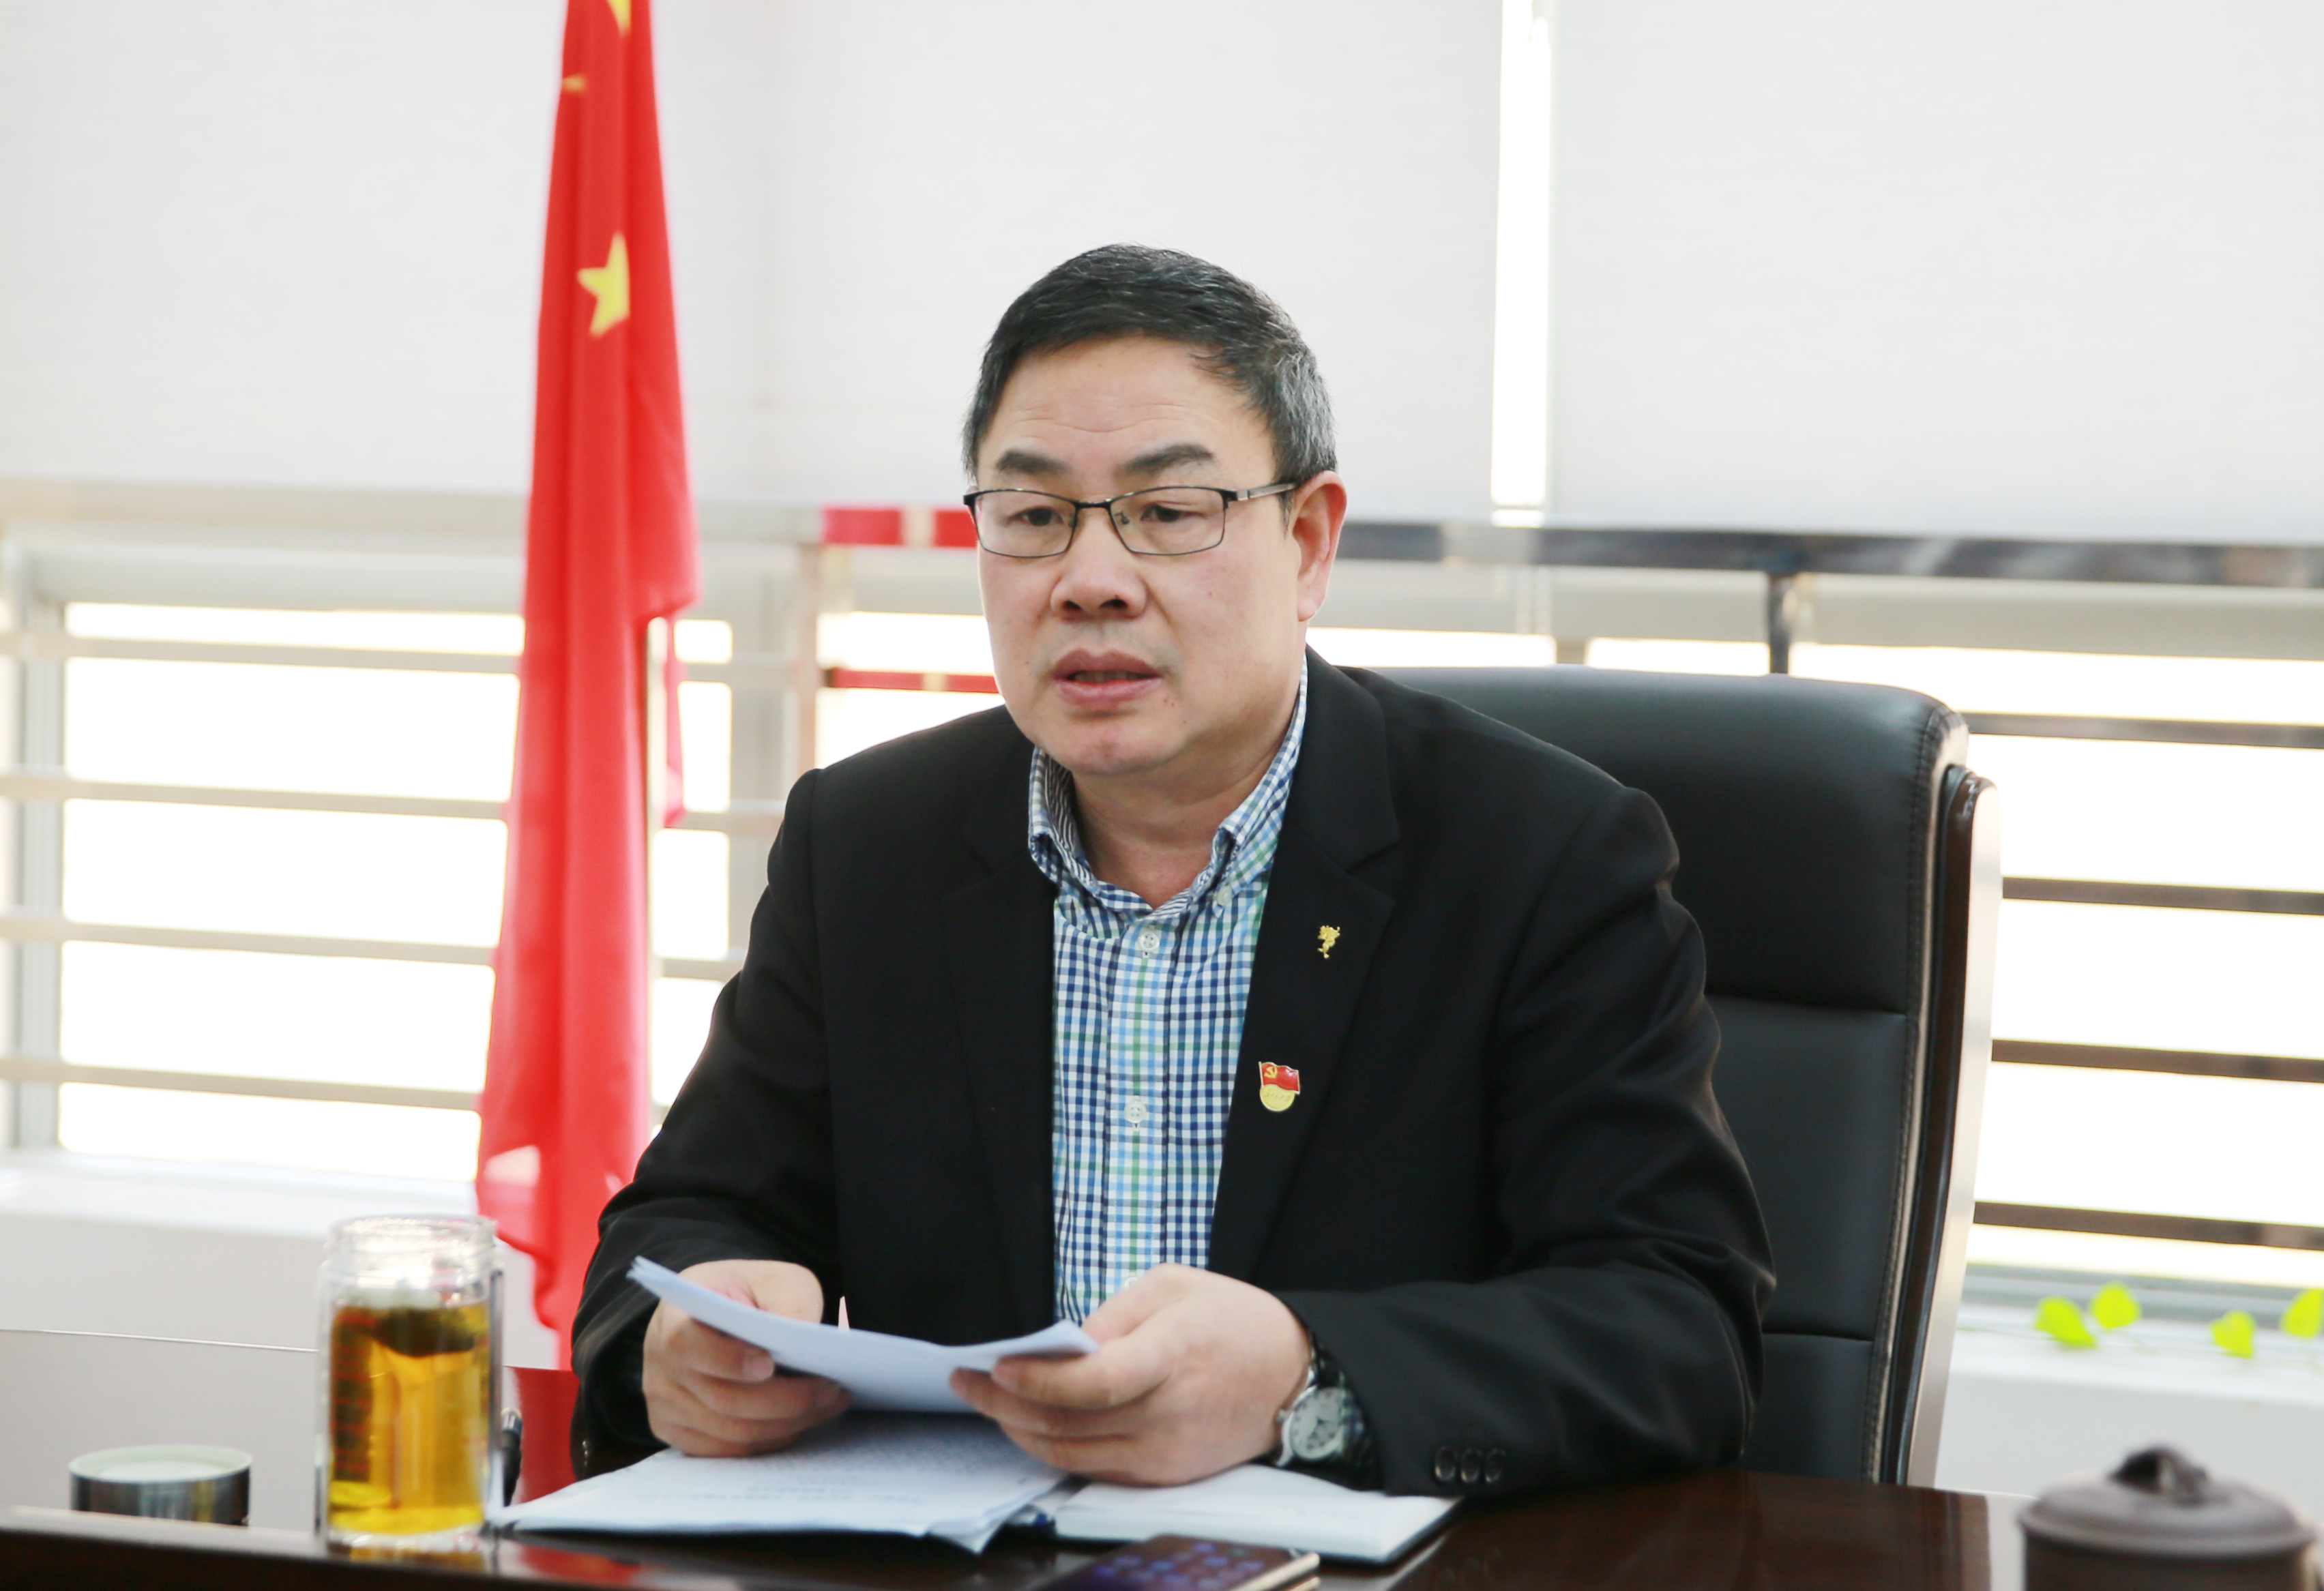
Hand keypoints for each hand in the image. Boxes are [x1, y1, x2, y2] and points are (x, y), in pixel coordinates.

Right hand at [642, 1258, 849, 1455]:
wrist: (718, 1312)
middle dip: (784, 1400)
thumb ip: (788, 1302)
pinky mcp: (678, 1432)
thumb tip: (804, 1338)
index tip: (769, 1364)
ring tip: (828, 1405)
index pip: (688, 1345)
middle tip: (830, 1390)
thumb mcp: (775, 1279)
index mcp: (674, 1317)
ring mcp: (665, 1405)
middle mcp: (661, 1366)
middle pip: (721, 1399)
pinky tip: (801, 1422)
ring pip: (729, 1431)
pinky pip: (727, 1451)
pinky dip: (769, 1440)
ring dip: (785, 1424)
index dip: (728, 1359)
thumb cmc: (747, 1293)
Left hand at [950, 1264, 1308, 1484]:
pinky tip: (1033, 1425)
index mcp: (1171, 1356)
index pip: (1092, 1382)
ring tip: (990, 1403)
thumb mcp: (1172, 1286)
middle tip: (968, 1381)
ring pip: (1071, 1455)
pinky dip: (1055, 1449)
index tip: (997, 1364)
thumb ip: (1112, 1316)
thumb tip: (1059, 1350)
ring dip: (1020, 1430)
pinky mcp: (1164, 1475)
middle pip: (1068, 1424)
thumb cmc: (1231, 1320)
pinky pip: (1094, 1468)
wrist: (1292, 1376)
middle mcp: (1166, 1414)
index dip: (1037, 1380)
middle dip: (1005, 1404)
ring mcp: (1165, 1453)